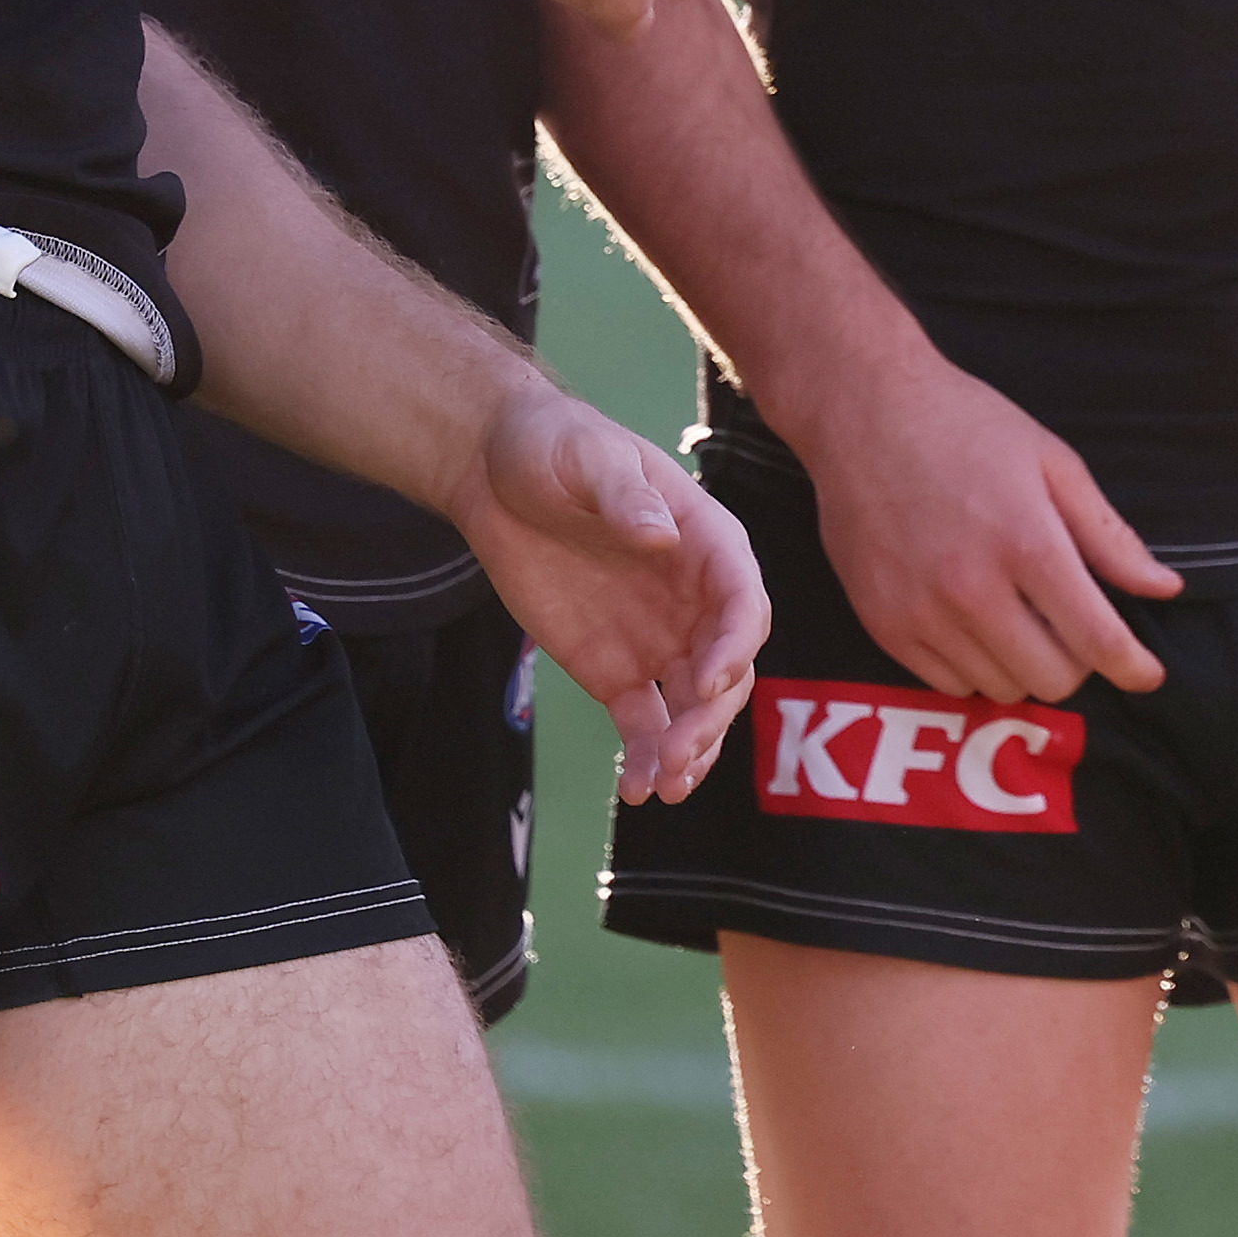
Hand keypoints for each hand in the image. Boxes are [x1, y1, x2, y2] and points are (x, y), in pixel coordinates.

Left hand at [454, 378, 767, 803]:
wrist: (494, 473)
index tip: (704, 685)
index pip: (743, 602)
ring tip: (663, 787)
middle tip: (675, 754)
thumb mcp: (585, 456)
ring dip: (691, 751)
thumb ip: (624, 493)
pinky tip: (638, 790)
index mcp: (704, 541)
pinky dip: (648, 759)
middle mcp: (694, 599)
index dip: (735, 647)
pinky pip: (646, 725)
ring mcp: (659, 640)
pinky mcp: (618, 671)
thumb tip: (662, 535)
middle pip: (727, 670)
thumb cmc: (551, 446)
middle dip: (711, 718)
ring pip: (696, 710)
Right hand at [791, 342, 1180, 704]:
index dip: (1134, 667)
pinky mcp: (883, 624)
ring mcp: (922, 611)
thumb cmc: (965, 425)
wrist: (862, 408)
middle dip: (1077, 660)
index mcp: (1026, 541)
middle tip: (1068, 622)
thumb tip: (1164, 589)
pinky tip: (970, 619)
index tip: (1147, 673)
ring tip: (1014, 612)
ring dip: (1022, 663)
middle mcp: (972, 588)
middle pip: (1054, 679)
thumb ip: (1108, 535)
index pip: (1097, 639)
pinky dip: (973, 664)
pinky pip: (948, 684)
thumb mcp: (1050, 461)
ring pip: (1002, 688)